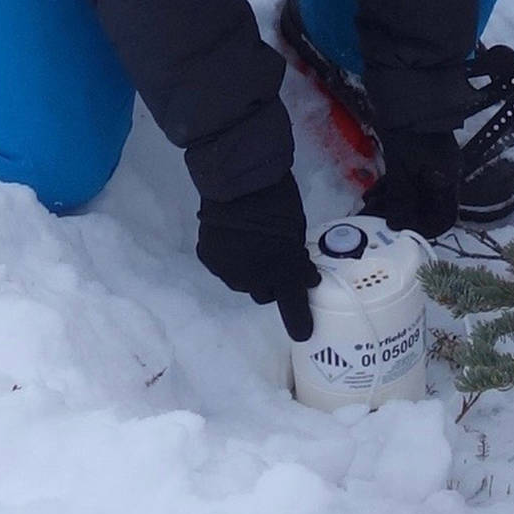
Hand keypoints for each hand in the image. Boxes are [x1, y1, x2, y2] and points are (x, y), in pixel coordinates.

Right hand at [195, 173, 322, 340]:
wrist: (238, 180)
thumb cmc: (278, 199)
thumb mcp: (297, 229)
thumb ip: (297, 258)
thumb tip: (305, 277)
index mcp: (282, 269)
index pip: (292, 303)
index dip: (299, 321)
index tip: (303, 334)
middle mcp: (253, 278)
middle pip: (264, 293)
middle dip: (272, 282)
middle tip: (276, 260)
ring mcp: (227, 270)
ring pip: (242, 282)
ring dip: (250, 271)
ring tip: (253, 245)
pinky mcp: (208, 258)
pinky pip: (223, 267)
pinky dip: (230, 258)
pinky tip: (233, 239)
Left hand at [363, 127, 461, 238]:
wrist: (408, 95)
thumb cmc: (409, 134)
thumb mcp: (401, 169)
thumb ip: (401, 200)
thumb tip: (397, 226)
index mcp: (447, 181)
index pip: (443, 219)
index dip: (423, 230)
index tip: (399, 232)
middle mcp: (444, 176)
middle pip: (426, 208)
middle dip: (401, 217)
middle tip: (374, 219)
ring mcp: (433, 166)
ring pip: (414, 195)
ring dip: (393, 203)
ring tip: (368, 206)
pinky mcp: (420, 157)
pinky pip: (409, 181)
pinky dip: (393, 189)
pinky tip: (373, 192)